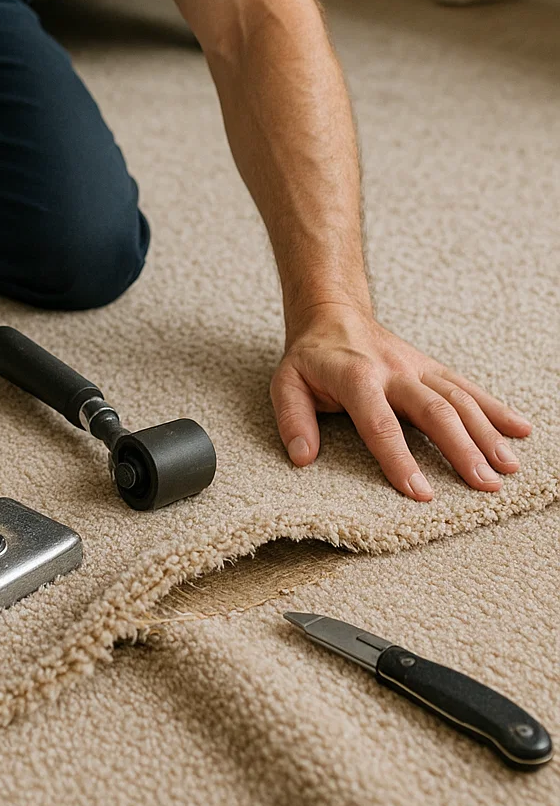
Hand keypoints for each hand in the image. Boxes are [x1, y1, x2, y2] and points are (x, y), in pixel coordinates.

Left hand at [270, 303, 531, 499]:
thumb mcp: (285, 382)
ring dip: (487, 433)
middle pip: (433, 410)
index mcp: (356, 377)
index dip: (400, 459)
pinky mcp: (432, 367)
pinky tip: (520, 430)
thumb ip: (293, 418)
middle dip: (461, 448)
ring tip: (508, 468)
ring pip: (458, 398)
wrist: (332, 313)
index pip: (380, 423)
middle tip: (484, 485)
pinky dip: (495, 408)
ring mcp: (417, 367)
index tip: (421, 493)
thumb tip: (302, 457)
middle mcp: (393, 370)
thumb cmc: (310, 358)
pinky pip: (468, 386)